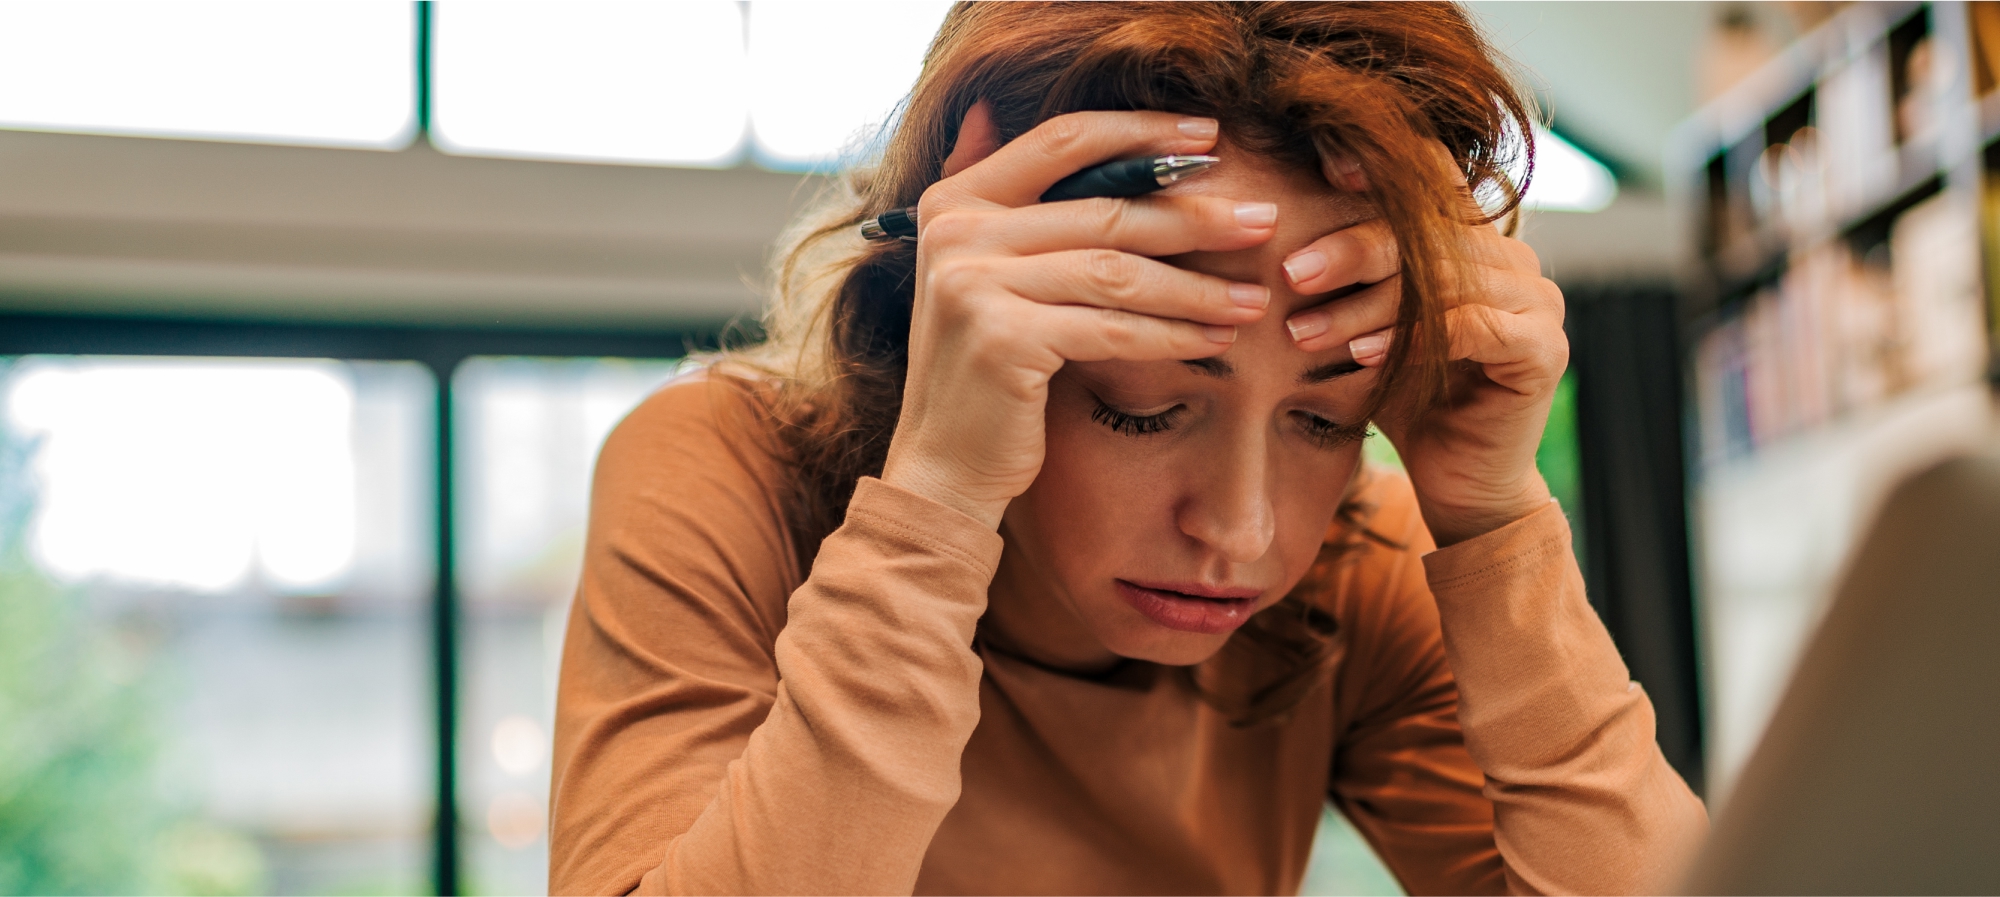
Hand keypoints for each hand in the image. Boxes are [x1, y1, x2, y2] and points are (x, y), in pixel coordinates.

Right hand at [879, 103, 1279, 527]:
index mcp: (953, 202)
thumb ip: (993, 200)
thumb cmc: (983, 372)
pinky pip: (1112, 328)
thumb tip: (987, 106)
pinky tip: (1217, 340)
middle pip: (1104, 208)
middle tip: (1262, 220)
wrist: (941, 467)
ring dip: (1197, 286)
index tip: (1210, 139)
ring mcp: (972, 282)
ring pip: (1117, 270)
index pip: (1062, 141)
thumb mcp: (979, 273)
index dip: (1141, 134)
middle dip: (1194, 216)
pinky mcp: (1002, 337)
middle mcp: (955, 232)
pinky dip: (1173, 334)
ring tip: (1255, 297)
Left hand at [1279, 149, 1565, 546]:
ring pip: (1445, 280)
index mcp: (1478, 241)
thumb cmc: (1404, 399)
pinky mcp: (1544, 349)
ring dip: (1367, 304)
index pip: (1434, 183)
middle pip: (1431, 232)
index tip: (1321, 163)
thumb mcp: (1365, 326)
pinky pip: (1472, 327)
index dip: (1382, 167)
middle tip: (1291, 273)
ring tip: (1305, 330)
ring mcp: (1539, 301)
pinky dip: (1410, 339)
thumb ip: (1347, 277)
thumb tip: (1273, 226)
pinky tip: (1362, 355)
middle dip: (1353, 250)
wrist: (1458, 483)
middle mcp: (1516, 259)